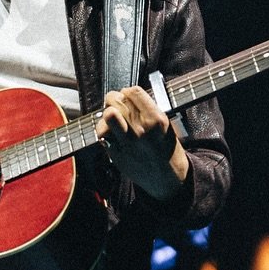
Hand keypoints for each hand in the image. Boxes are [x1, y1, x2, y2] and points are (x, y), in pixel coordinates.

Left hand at [94, 87, 188, 203]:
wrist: (166, 178)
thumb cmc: (166, 149)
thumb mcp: (166, 125)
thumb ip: (148, 110)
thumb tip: (130, 96)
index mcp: (156, 120)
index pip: (133, 91)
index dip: (128, 91)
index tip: (128, 95)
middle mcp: (141, 129)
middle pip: (117, 100)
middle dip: (115, 99)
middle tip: (118, 104)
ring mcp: (127, 141)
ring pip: (107, 115)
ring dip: (108, 113)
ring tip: (113, 116)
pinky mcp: (116, 152)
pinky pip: (102, 133)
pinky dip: (104, 129)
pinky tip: (111, 131)